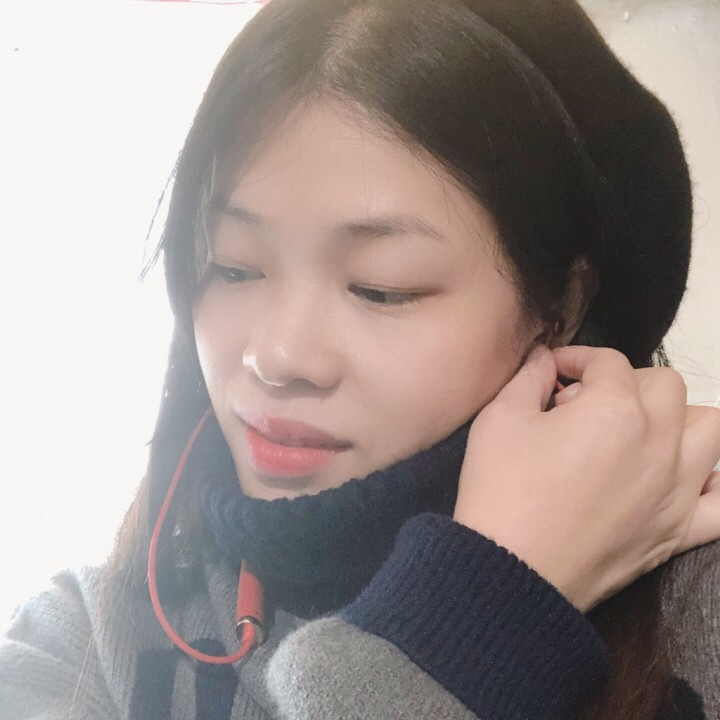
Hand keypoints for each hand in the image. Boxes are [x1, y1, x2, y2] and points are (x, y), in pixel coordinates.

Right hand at [452, 344, 719, 612]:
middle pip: (666, 385)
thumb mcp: (499, 419)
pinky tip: (682, 478)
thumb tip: (544, 359)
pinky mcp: (679, 531)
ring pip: (711, 429)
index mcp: (614, 410)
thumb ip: (528, 377)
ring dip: (679, 418)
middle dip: (625, 382)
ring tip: (638, 432)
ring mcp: (677, 489)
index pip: (608, 361)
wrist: (511, 570)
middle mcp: (659, 443)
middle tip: (585, 404)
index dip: (577, 358)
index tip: (553, 372)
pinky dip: (712, 483)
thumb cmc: (501, 490)